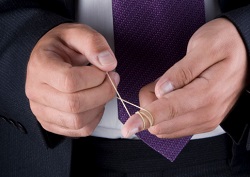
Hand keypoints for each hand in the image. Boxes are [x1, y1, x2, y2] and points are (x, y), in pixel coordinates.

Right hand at [25, 23, 118, 136]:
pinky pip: (79, 130)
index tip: (106, 70)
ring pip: (77, 121)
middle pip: (74, 104)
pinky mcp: (51, 123)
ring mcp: (42, 110)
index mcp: (41, 66)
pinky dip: (94, 119)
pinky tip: (95, 103)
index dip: (96, 78)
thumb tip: (108, 64)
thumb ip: (93, 43)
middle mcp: (36, 91)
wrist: (50, 58)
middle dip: (103, 93)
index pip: (70, 81)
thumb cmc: (63, 46)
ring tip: (102, 90)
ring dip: (99, 106)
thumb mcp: (77, 33)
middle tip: (111, 80)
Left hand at [122, 18, 246, 137]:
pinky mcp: (203, 121)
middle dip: (149, 107)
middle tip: (158, 84)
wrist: (246, 52)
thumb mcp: (203, 48)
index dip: (143, 119)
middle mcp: (206, 113)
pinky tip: (172, 97)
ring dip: (156, 111)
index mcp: (206, 95)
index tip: (128, 127)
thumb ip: (181, 72)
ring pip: (166, 129)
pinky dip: (165, 115)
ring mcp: (206, 120)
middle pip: (161, 124)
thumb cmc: (226, 44)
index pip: (167, 112)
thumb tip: (161, 90)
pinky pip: (175, 128)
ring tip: (167, 88)